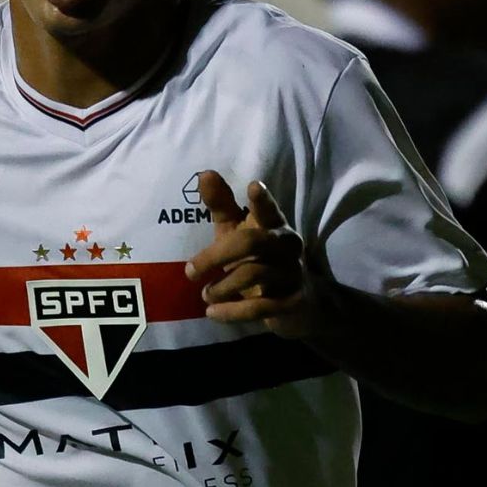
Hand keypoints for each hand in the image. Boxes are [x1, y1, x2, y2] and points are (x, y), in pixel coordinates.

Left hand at [185, 170, 321, 338]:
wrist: (297, 303)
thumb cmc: (258, 259)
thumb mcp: (237, 231)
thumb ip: (221, 205)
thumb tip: (204, 173)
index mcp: (275, 224)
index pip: (269, 209)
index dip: (262, 200)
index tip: (254, 186)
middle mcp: (288, 245)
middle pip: (252, 242)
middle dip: (216, 256)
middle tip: (189, 271)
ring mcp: (293, 273)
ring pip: (253, 275)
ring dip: (221, 288)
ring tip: (205, 295)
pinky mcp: (292, 301)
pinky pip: (259, 307)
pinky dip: (231, 312)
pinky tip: (213, 313)